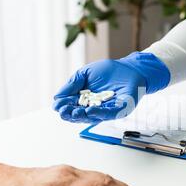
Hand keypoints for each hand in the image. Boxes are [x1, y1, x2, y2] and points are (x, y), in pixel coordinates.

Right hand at [53, 52, 169, 123]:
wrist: (130, 68)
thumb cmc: (109, 71)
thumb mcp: (85, 74)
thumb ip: (72, 84)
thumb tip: (57, 97)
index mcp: (86, 100)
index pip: (72, 106)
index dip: (64, 107)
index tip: (56, 106)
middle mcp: (95, 108)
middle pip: (80, 115)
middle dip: (71, 114)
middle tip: (63, 112)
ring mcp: (108, 110)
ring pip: (93, 117)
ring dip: (83, 116)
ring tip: (74, 113)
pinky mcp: (120, 110)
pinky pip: (109, 114)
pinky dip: (99, 113)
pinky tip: (90, 111)